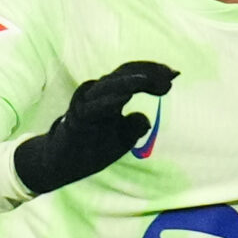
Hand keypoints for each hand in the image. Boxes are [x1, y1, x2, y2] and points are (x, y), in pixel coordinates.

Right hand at [13, 60, 176, 196]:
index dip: (153, 72)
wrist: (62, 165)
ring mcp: (85, 104)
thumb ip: (135, 125)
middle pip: (123, 74)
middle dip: (148, 72)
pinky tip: (126, 96)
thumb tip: (146, 118)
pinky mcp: (76, 118)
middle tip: (171, 75)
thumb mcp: (122, 138)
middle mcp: (97, 94)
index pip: (132, 75)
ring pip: (109, 86)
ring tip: (150, 80)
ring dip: (130, 81)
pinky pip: (94, 106)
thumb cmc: (92, 148)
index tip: (175, 74)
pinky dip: (109, 100)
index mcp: (110, 95)